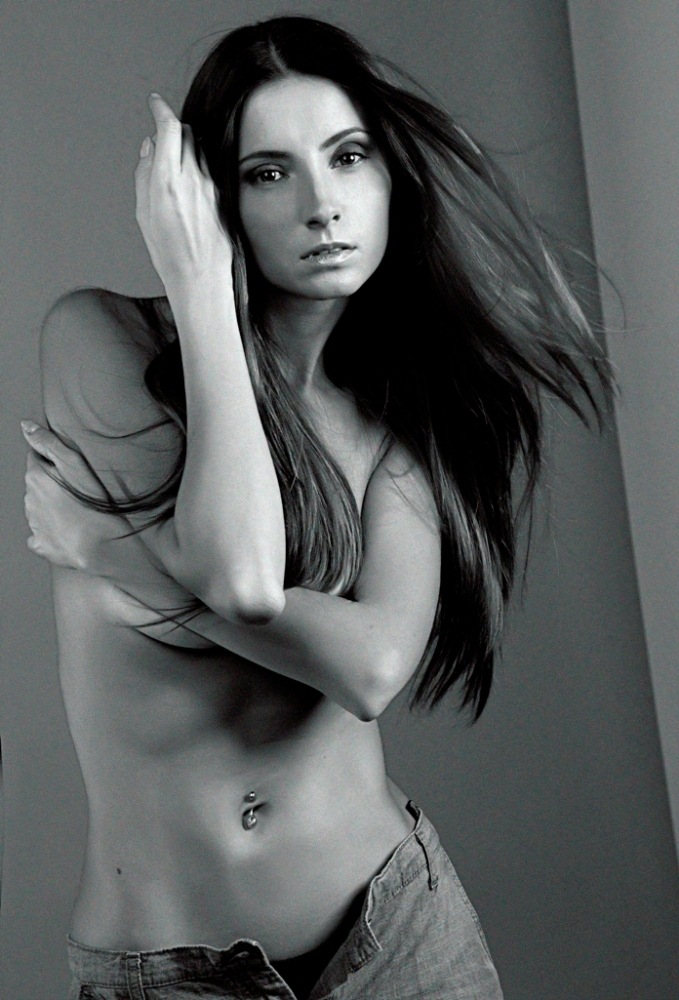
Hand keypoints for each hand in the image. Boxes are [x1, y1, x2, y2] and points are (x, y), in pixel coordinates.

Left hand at [22, 421, 125, 572]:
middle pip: (37, 484)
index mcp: (35, 477)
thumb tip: (26, 426)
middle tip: (77, 489)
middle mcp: (29, 500)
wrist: (101, 544)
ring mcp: (34, 524)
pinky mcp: (41, 545)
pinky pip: (40, 535)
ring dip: (52, 507)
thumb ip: (48, 442)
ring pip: (38, 508)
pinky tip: (68, 531)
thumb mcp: (75, 462)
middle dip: (52, 484)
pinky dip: (50, 532)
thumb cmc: (92, 501)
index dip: (53, 461)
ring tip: (77, 510)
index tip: (70, 469)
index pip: (36, 459)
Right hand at [135, 94, 232, 290]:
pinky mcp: (223, 195)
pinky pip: (210, 168)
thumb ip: (144, 174)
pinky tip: (192, 186)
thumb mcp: (144, 214)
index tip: (154, 102)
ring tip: (177, 169)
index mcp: (167, 181)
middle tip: (163, 140)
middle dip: (173, 130)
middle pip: (186, 132)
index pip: (169, 128)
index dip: (160, 109)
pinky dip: (198, 165)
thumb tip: (149, 146)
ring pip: (200, 148)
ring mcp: (211, 186)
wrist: (201, 278)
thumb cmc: (169, 253)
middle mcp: (192, 178)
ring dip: (187, 147)